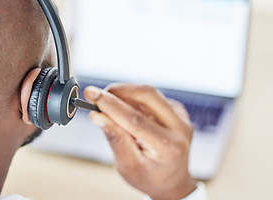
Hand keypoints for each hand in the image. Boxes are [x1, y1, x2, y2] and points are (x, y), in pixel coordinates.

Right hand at [84, 84, 196, 199]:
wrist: (172, 180)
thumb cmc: (148, 176)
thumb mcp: (127, 165)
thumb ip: (114, 138)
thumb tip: (97, 115)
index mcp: (168, 147)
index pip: (135, 119)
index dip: (111, 105)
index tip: (91, 94)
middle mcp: (180, 128)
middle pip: (148, 95)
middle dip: (119, 91)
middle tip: (98, 95)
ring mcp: (181, 116)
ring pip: (149, 93)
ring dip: (125, 94)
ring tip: (109, 106)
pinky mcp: (178, 110)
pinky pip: (152, 97)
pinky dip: (134, 99)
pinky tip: (126, 111)